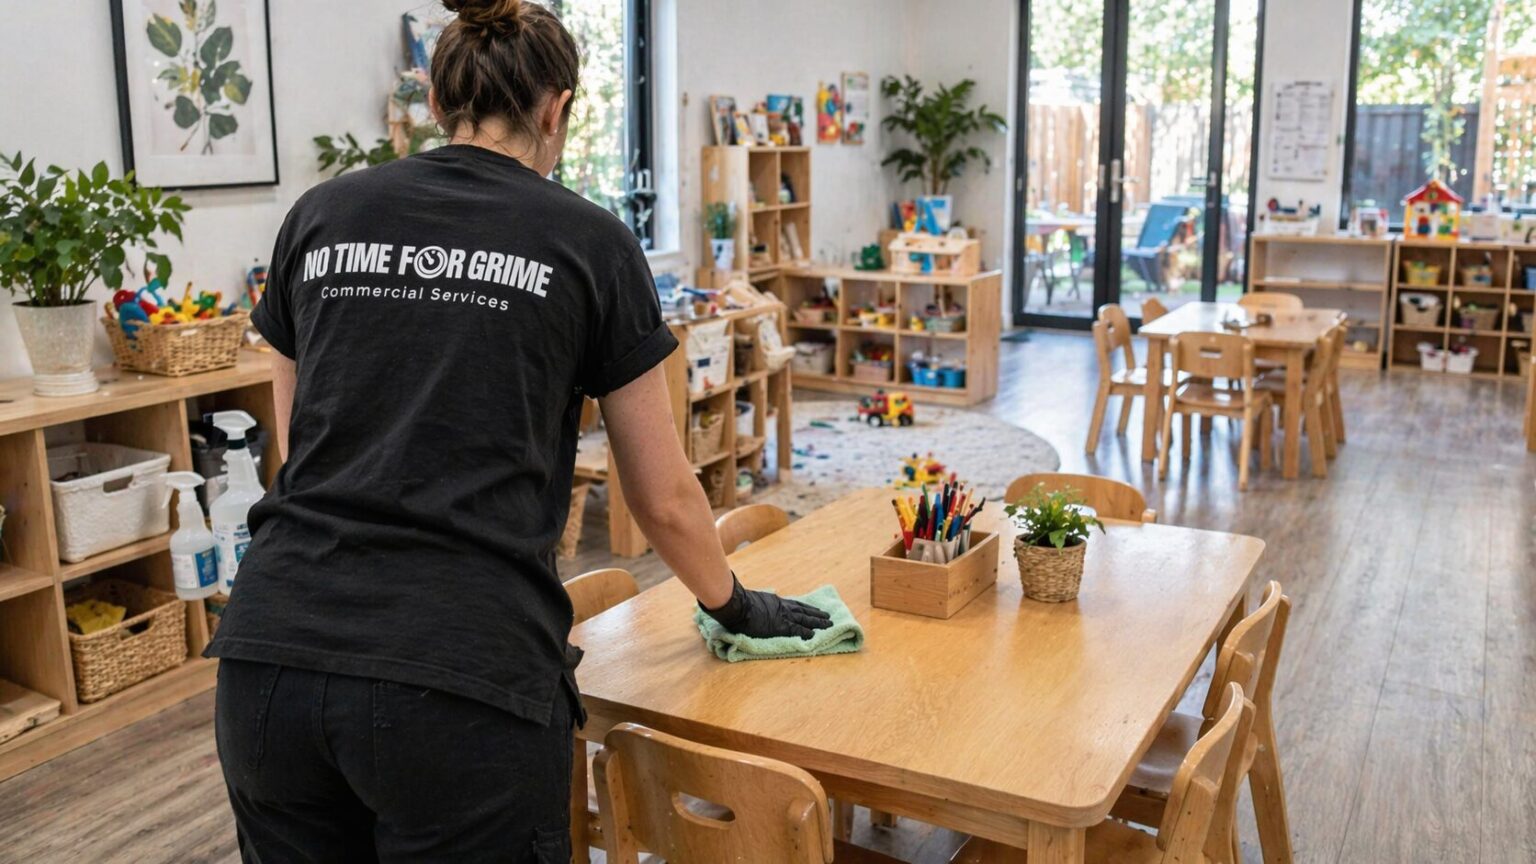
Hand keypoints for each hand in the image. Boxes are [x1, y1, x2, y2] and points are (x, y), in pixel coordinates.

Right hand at [700, 574, 832, 639]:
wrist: (739, 606)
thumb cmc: (741, 602)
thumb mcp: (754, 598)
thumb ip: (760, 601)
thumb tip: (758, 600)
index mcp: (776, 601)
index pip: (795, 604)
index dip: (805, 608)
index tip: (814, 609)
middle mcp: (783, 607)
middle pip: (804, 611)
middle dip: (817, 614)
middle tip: (828, 617)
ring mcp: (783, 616)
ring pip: (806, 619)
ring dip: (818, 622)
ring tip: (829, 624)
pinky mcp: (782, 627)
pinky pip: (798, 630)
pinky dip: (807, 632)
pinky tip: (815, 635)